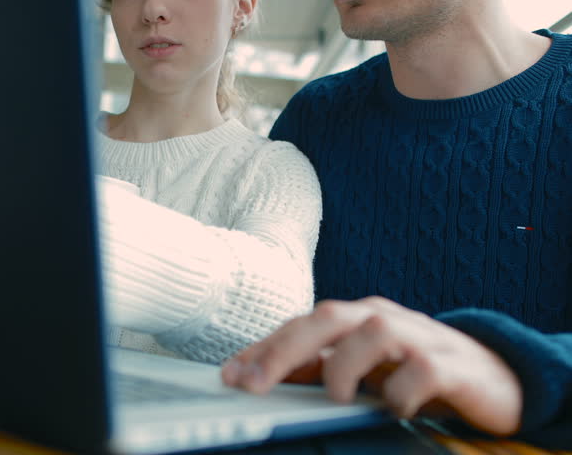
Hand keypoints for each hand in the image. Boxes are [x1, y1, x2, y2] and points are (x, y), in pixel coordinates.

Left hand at [221, 296, 522, 435]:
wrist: (498, 375)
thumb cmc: (417, 367)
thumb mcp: (364, 366)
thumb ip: (319, 366)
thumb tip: (265, 375)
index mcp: (356, 316)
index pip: (300, 325)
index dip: (263, 348)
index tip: (229, 374)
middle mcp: (382, 318)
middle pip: (325, 319)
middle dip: (283, 351)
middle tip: (252, 385)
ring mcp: (417, 337)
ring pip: (370, 334)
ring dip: (344, 367)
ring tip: (337, 397)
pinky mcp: (451, 365)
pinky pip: (421, 372)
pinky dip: (402, 392)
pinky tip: (396, 409)